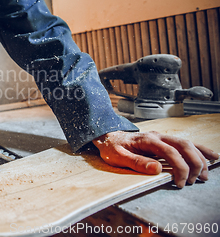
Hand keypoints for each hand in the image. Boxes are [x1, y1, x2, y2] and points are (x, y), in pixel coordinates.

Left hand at [92, 131, 218, 187]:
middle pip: (184, 146)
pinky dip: (199, 150)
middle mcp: (157, 136)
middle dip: (194, 163)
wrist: (107, 136)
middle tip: (194, 180)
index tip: (180, 182)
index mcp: (147, 140)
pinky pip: (185, 144)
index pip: (170, 152)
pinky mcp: (164, 140)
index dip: (179, 168)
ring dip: (199, 158)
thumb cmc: (112, 147)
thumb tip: (156, 169)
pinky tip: (210, 156)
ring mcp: (162, 137)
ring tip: (204, 175)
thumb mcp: (118, 157)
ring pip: (187, 144)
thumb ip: (136, 162)